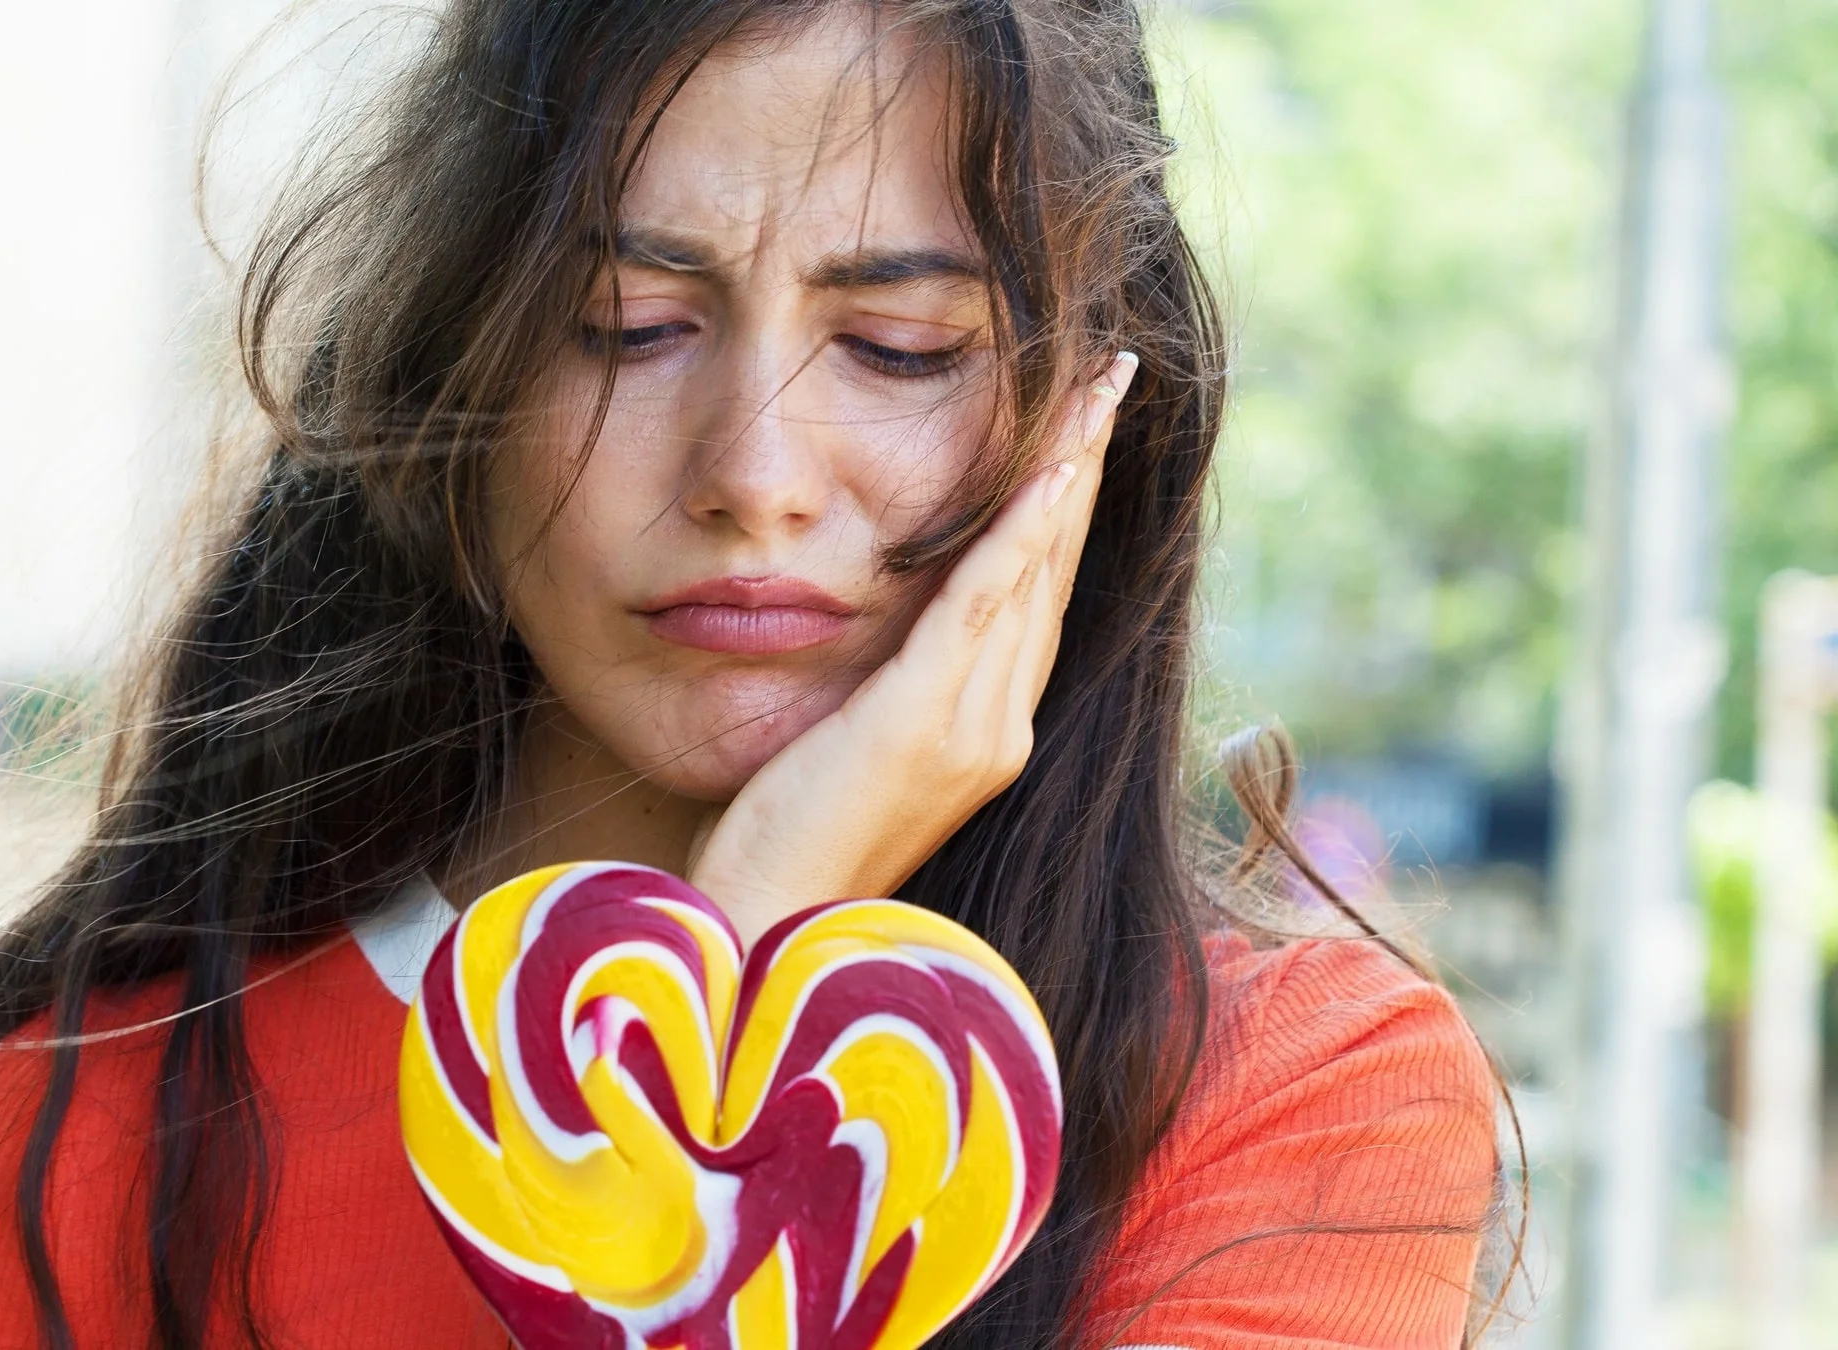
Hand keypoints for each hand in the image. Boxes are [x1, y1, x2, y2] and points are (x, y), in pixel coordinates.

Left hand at [686, 352, 1135, 944]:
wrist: (764, 935)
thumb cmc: (789, 848)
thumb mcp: (851, 748)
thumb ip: (888, 687)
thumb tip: (887, 624)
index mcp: (988, 734)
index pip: (1039, 596)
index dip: (1067, 508)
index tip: (1086, 425)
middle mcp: (999, 729)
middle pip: (1056, 572)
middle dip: (1086, 467)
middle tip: (1114, 375)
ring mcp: (970, 731)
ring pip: (1033, 577)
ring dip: (1068, 475)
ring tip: (1096, 390)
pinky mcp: (921, 726)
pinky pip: (981, 609)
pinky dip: (1020, 536)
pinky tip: (1050, 472)